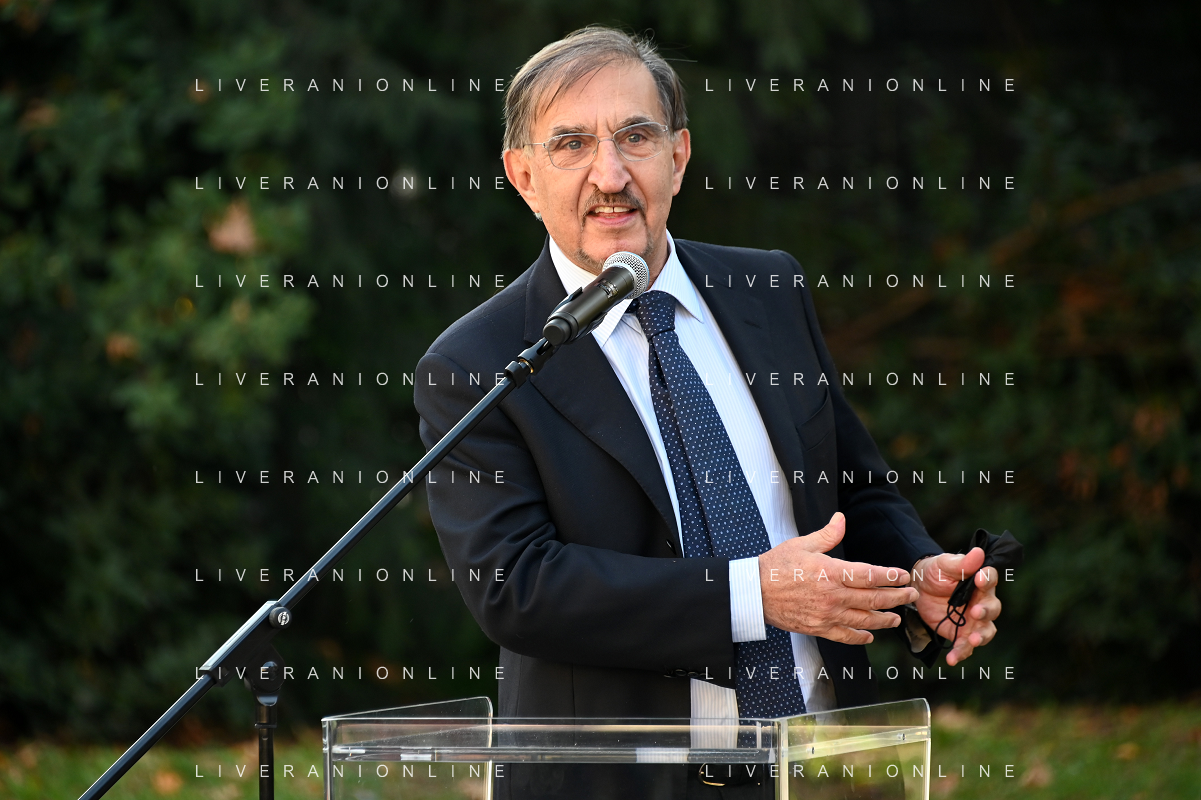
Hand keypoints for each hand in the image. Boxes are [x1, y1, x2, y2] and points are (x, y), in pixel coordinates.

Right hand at [758, 512, 918, 644]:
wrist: (754, 592)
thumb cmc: (776, 566)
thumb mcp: (802, 544)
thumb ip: (827, 534)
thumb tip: (841, 519)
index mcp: (831, 572)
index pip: (870, 574)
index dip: (891, 576)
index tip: (903, 576)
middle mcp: (833, 596)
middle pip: (873, 599)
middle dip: (897, 597)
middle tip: (911, 595)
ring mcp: (827, 615)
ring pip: (864, 620)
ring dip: (884, 619)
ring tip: (897, 617)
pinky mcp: (818, 628)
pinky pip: (845, 636)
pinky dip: (860, 637)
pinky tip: (870, 635)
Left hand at [911, 548, 1000, 665]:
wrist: (917, 589)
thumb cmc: (934, 572)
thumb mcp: (943, 564)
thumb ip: (961, 563)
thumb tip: (978, 552)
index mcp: (979, 581)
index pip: (990, 579)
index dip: (987, 579)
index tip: (979, 579)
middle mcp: (981, 601)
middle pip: (992, 608)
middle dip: (985, 611)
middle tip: (975, 612)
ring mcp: (973, 620)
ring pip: (986, 630)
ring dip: (981, 636)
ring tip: (973, 640)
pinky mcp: (961, 633)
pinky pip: (965, 646)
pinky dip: (961, 653)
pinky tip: (952, 659)